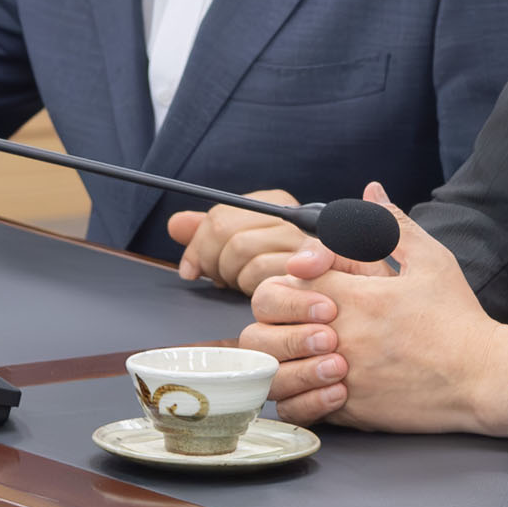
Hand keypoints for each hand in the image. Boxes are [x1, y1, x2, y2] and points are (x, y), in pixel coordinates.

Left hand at [168, 191, 309, 294]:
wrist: (331, 302)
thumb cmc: (283, 275)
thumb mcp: (243, 250)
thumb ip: (210, 235)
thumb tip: (176, 225)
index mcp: (275, 204)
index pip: (219, 215)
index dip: (197, 246)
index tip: (190, 269)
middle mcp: (290, 216)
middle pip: (226, 231)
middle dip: (214, 262)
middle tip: (221, 280)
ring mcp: (302, 240)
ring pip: (241, 251)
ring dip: (234, 277)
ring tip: (244, 286)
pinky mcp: (312, 267)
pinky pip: (262, 273)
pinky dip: (251, 285)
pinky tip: (257, 291)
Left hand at [239, 186, 507, 434]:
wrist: (481, 376)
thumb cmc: (457, 318)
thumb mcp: (430, 260)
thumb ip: (390, 225)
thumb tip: (372, 191)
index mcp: (355, 298)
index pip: (290, 279)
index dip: (294, 276)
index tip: (311, 279)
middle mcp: (340, 338)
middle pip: (268, 327)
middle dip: (276, 319)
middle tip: (299, 318)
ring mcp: (341, 377)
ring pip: (275, 372)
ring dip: (282, 359)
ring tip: (303, 351)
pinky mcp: (349, 410)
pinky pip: (298, 407)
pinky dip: (298, 396)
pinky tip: (315, 383)